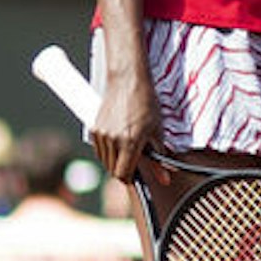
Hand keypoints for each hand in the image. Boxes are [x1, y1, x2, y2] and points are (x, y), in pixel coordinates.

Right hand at [87, 71, 157, 185]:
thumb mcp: (158, 131)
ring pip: (105, 161)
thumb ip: (160, 158)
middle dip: (125, 170)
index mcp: (130, 142)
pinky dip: (108, 151)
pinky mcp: (94, 129)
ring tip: (129, 146)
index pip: (123, 175)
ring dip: (116, 161)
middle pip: (113, 170)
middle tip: (136, 160)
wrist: (127, 80)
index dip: (131, 180)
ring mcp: (101, 135)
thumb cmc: (146, 103)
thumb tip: (166, 179)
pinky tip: (119, 140)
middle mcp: (113, 140)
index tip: (137, 178)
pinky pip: (99, 150)